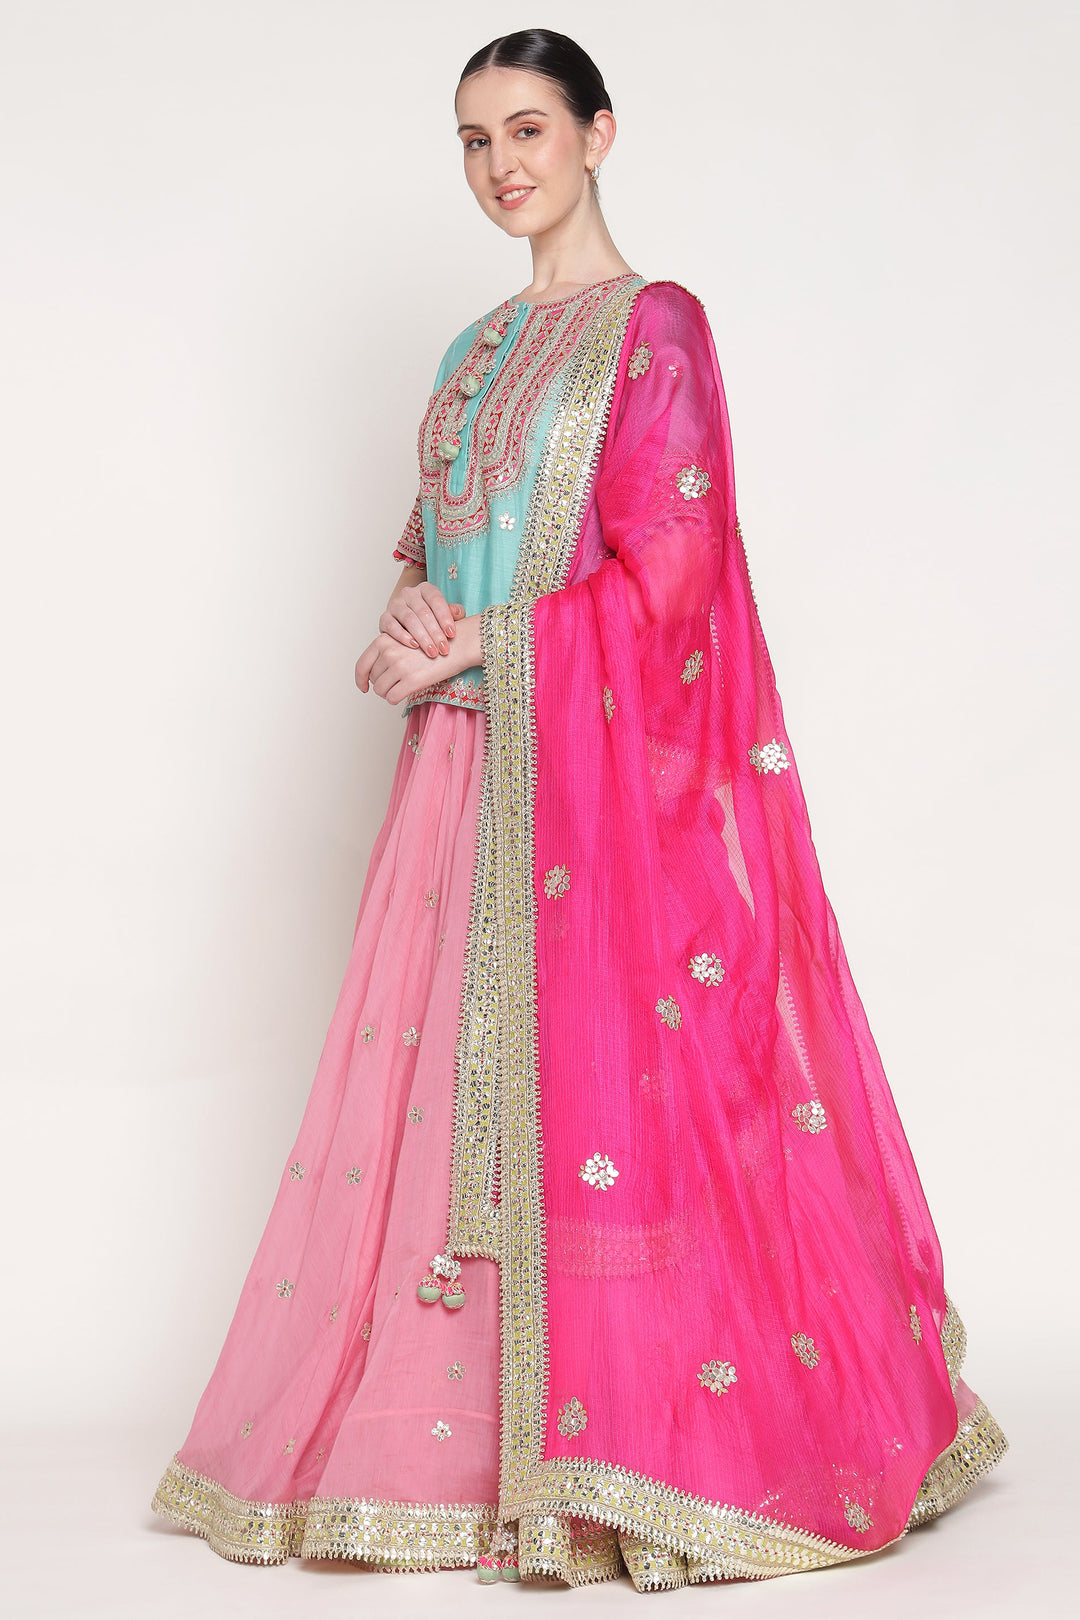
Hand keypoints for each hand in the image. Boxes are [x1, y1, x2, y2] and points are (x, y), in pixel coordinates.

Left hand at [355, 611, 482, 704]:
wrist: (457, 644)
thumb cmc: (434, 643)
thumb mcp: (405, 640)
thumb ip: (388, 652)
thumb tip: (374, 675)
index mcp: (384, 640)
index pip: (362, 665)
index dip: (360, 679)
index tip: (364, 687)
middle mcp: (389, 652)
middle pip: (373, 679)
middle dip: (382, 684)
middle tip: (396, 684)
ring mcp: (399, 667)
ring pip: (381, 690)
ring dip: (389, 693)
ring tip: (402, 687)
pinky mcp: (411, 680)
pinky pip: (392, 698)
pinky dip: (396, 699)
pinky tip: (405, 693)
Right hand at [383, 578, 465, 657]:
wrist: (411, 628)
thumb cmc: (433, 621)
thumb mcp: (446, 616)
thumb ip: (455, 613)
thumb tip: (457, 612)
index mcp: (425, 589)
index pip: (436, 599)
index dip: (444, 617)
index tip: (452, 634)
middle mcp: (409, 593)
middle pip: (423, 611)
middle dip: (435, 632)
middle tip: (443, 649)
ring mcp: (395, 604)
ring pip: (409, 618)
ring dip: (422, 637)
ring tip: (432, 651)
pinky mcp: (385, 618)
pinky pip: (391, 626)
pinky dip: (402, 636)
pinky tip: (413, 646)